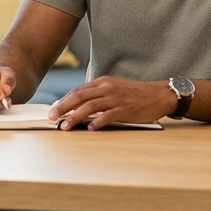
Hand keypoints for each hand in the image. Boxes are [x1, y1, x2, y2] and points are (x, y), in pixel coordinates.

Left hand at [48, 77, 175, 130]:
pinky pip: (109, 115)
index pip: (78, 90)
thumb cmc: (136, 94)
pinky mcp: (126, 109)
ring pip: (90, 106)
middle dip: (63, 107)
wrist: (160, 94)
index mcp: (103, 82)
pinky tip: (90, 128)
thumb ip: (98, 94)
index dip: (63, 100)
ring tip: (64, 126)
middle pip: (80, 96)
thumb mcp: (114, 88)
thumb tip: (79, 105)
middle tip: (51, 117)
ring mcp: (116, 98)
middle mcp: (107, 88)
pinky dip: (98, 122)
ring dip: (75, 116)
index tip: (53, 109)